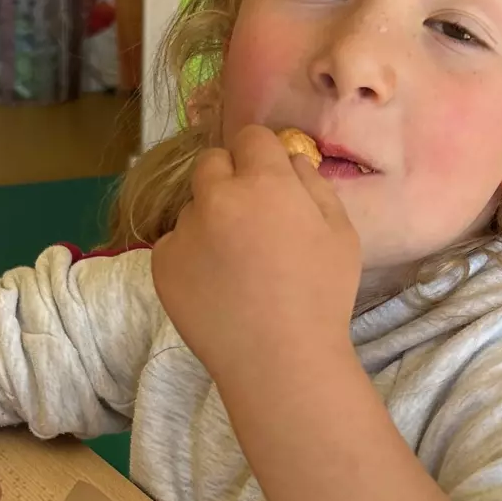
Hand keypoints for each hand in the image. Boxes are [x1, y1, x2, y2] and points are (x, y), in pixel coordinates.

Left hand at [151, 124, 360, 386]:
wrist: (280, 362)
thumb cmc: (322, 298)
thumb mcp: (341, 234)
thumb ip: (313, 185)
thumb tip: (289, 160)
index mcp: (265, 182)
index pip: (250, 138)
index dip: (261, 157)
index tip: (268, 180)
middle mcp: (217, 197)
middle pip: (212, 164)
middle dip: (229, 180)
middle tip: (250, 220)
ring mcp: (184, 231)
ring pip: (193, 208)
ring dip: (210, 222)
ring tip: (236, 267)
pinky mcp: (160, 264)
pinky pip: (174, 245)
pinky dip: (191, 257)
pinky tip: (216, 287)